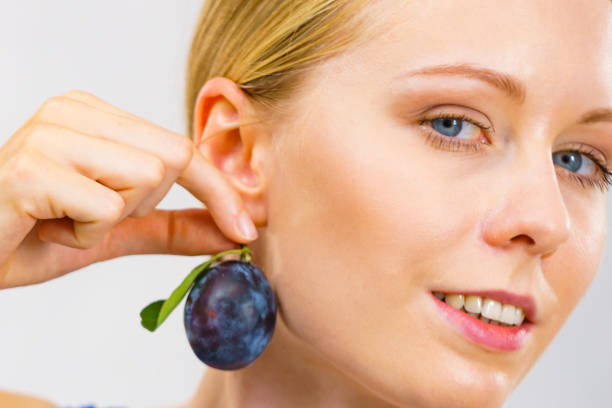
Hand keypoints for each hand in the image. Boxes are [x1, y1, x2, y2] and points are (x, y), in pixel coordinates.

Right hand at [0, 90, 257, 288]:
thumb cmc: (33, 234)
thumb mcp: (116, 232)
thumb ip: (172, 227)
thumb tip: (233, 232)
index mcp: (97, 116)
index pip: (182, 147)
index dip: (220, 191)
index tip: (246, 227)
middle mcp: (75, 111)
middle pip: (172, 158)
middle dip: (146, 205)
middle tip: (93, 216)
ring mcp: (51, 133)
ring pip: (146, 177)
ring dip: (113, 220)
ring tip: (65, 220)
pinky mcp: (32, 166)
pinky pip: (105, 209)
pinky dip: (84, 235)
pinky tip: (46, 227)